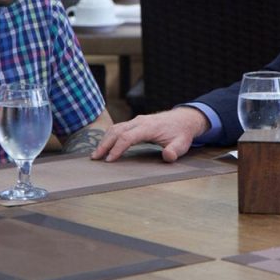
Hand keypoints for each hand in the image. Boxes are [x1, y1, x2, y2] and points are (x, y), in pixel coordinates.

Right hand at [91, 107, 209, 162]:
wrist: (184, 119)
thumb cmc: (181, 134)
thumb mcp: (182, 144)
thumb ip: (175, 151)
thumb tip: (168, 156)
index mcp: (149, 127)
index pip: (128, 137)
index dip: (117, 148)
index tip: (109, 160)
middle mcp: (140, 121)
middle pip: (117, 131)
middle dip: (104, 144)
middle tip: (95, 158)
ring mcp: (136, 121)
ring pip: (115, 128)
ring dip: (104, 140)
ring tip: (96, 154)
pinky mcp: (135, 123)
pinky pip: (118, 128)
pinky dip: (109, 136)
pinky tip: (104, 146)